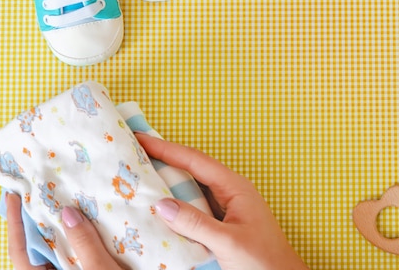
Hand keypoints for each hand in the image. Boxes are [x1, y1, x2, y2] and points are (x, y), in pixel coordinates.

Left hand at [5, 192, 121, 269]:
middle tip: (46, 190)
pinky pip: (77, 258)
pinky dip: (82, 241)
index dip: (16, 222)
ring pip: (60, 253)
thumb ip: (84, 243)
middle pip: (39, 249)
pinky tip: (93, 226)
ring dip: (64, 230)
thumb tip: (67, 213)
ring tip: (69, 202)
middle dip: (40, 220)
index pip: (22, 250)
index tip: (13, 194)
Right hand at [136, 134, 309, 269]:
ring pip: (192, 187)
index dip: (166, 148)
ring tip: (140, 176)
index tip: (141, 139)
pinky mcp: (223, 222)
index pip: (195, 161)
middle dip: (165, 159)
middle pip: (193, 168)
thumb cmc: (263, 259)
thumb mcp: (228, 241)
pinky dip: (176, 203)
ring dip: (168, 182)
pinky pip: (195, 206)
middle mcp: (230, 191)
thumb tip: (161, 205)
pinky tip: (160, 208)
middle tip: (135, 153)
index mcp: (235, 187)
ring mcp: (227, 206)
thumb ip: (196, 224)